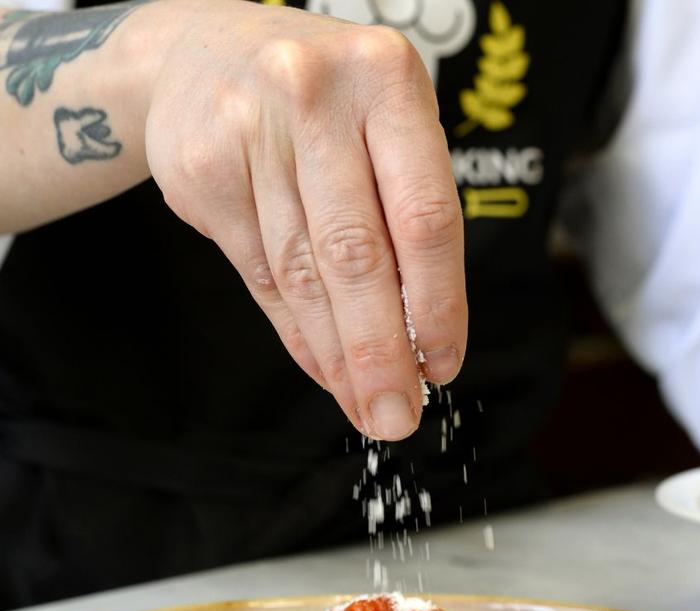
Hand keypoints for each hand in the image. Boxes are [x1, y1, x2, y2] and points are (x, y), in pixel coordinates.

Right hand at [145, 0, 465, 439]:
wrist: (204, 52)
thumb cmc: (325, 99)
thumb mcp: (385, 119)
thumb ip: (406, 213)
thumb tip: (420, 337)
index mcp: (386, 81)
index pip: (424, 217)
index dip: (438, 304)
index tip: (442, 364)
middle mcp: (316, 101)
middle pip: (356, 257)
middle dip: (380, 353)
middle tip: (396, 416)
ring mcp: (249, 135)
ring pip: (304, 276)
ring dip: (338, 356)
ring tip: (364, 405)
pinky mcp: (203, 175)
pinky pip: (261, 276)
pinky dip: (297, 332)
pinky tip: (323, 368)